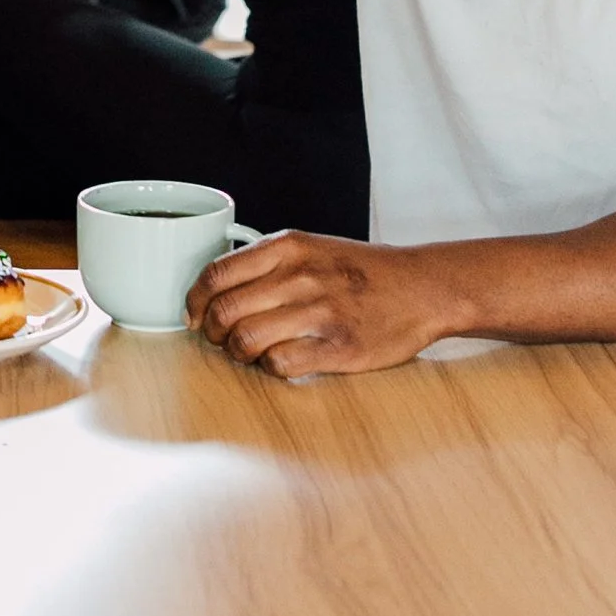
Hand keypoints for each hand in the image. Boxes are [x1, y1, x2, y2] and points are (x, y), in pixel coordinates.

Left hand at [186, 231, 457, 378]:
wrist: (422, 288)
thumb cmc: (359, 272)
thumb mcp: (311, 248)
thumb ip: (265, 262)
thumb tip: (212, 289)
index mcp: (288, 247)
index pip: (216, 273)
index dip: (195, 300)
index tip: (193, 315)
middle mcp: (300, 276)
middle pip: (223, 312)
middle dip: (212, 332)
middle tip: (223, 338)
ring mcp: (320, 312)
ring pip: (245, 340)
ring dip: (239, 353)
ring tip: (251, 351)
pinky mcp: (338, 348)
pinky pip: (279, 364)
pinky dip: (271, 367)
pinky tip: (283, 359)